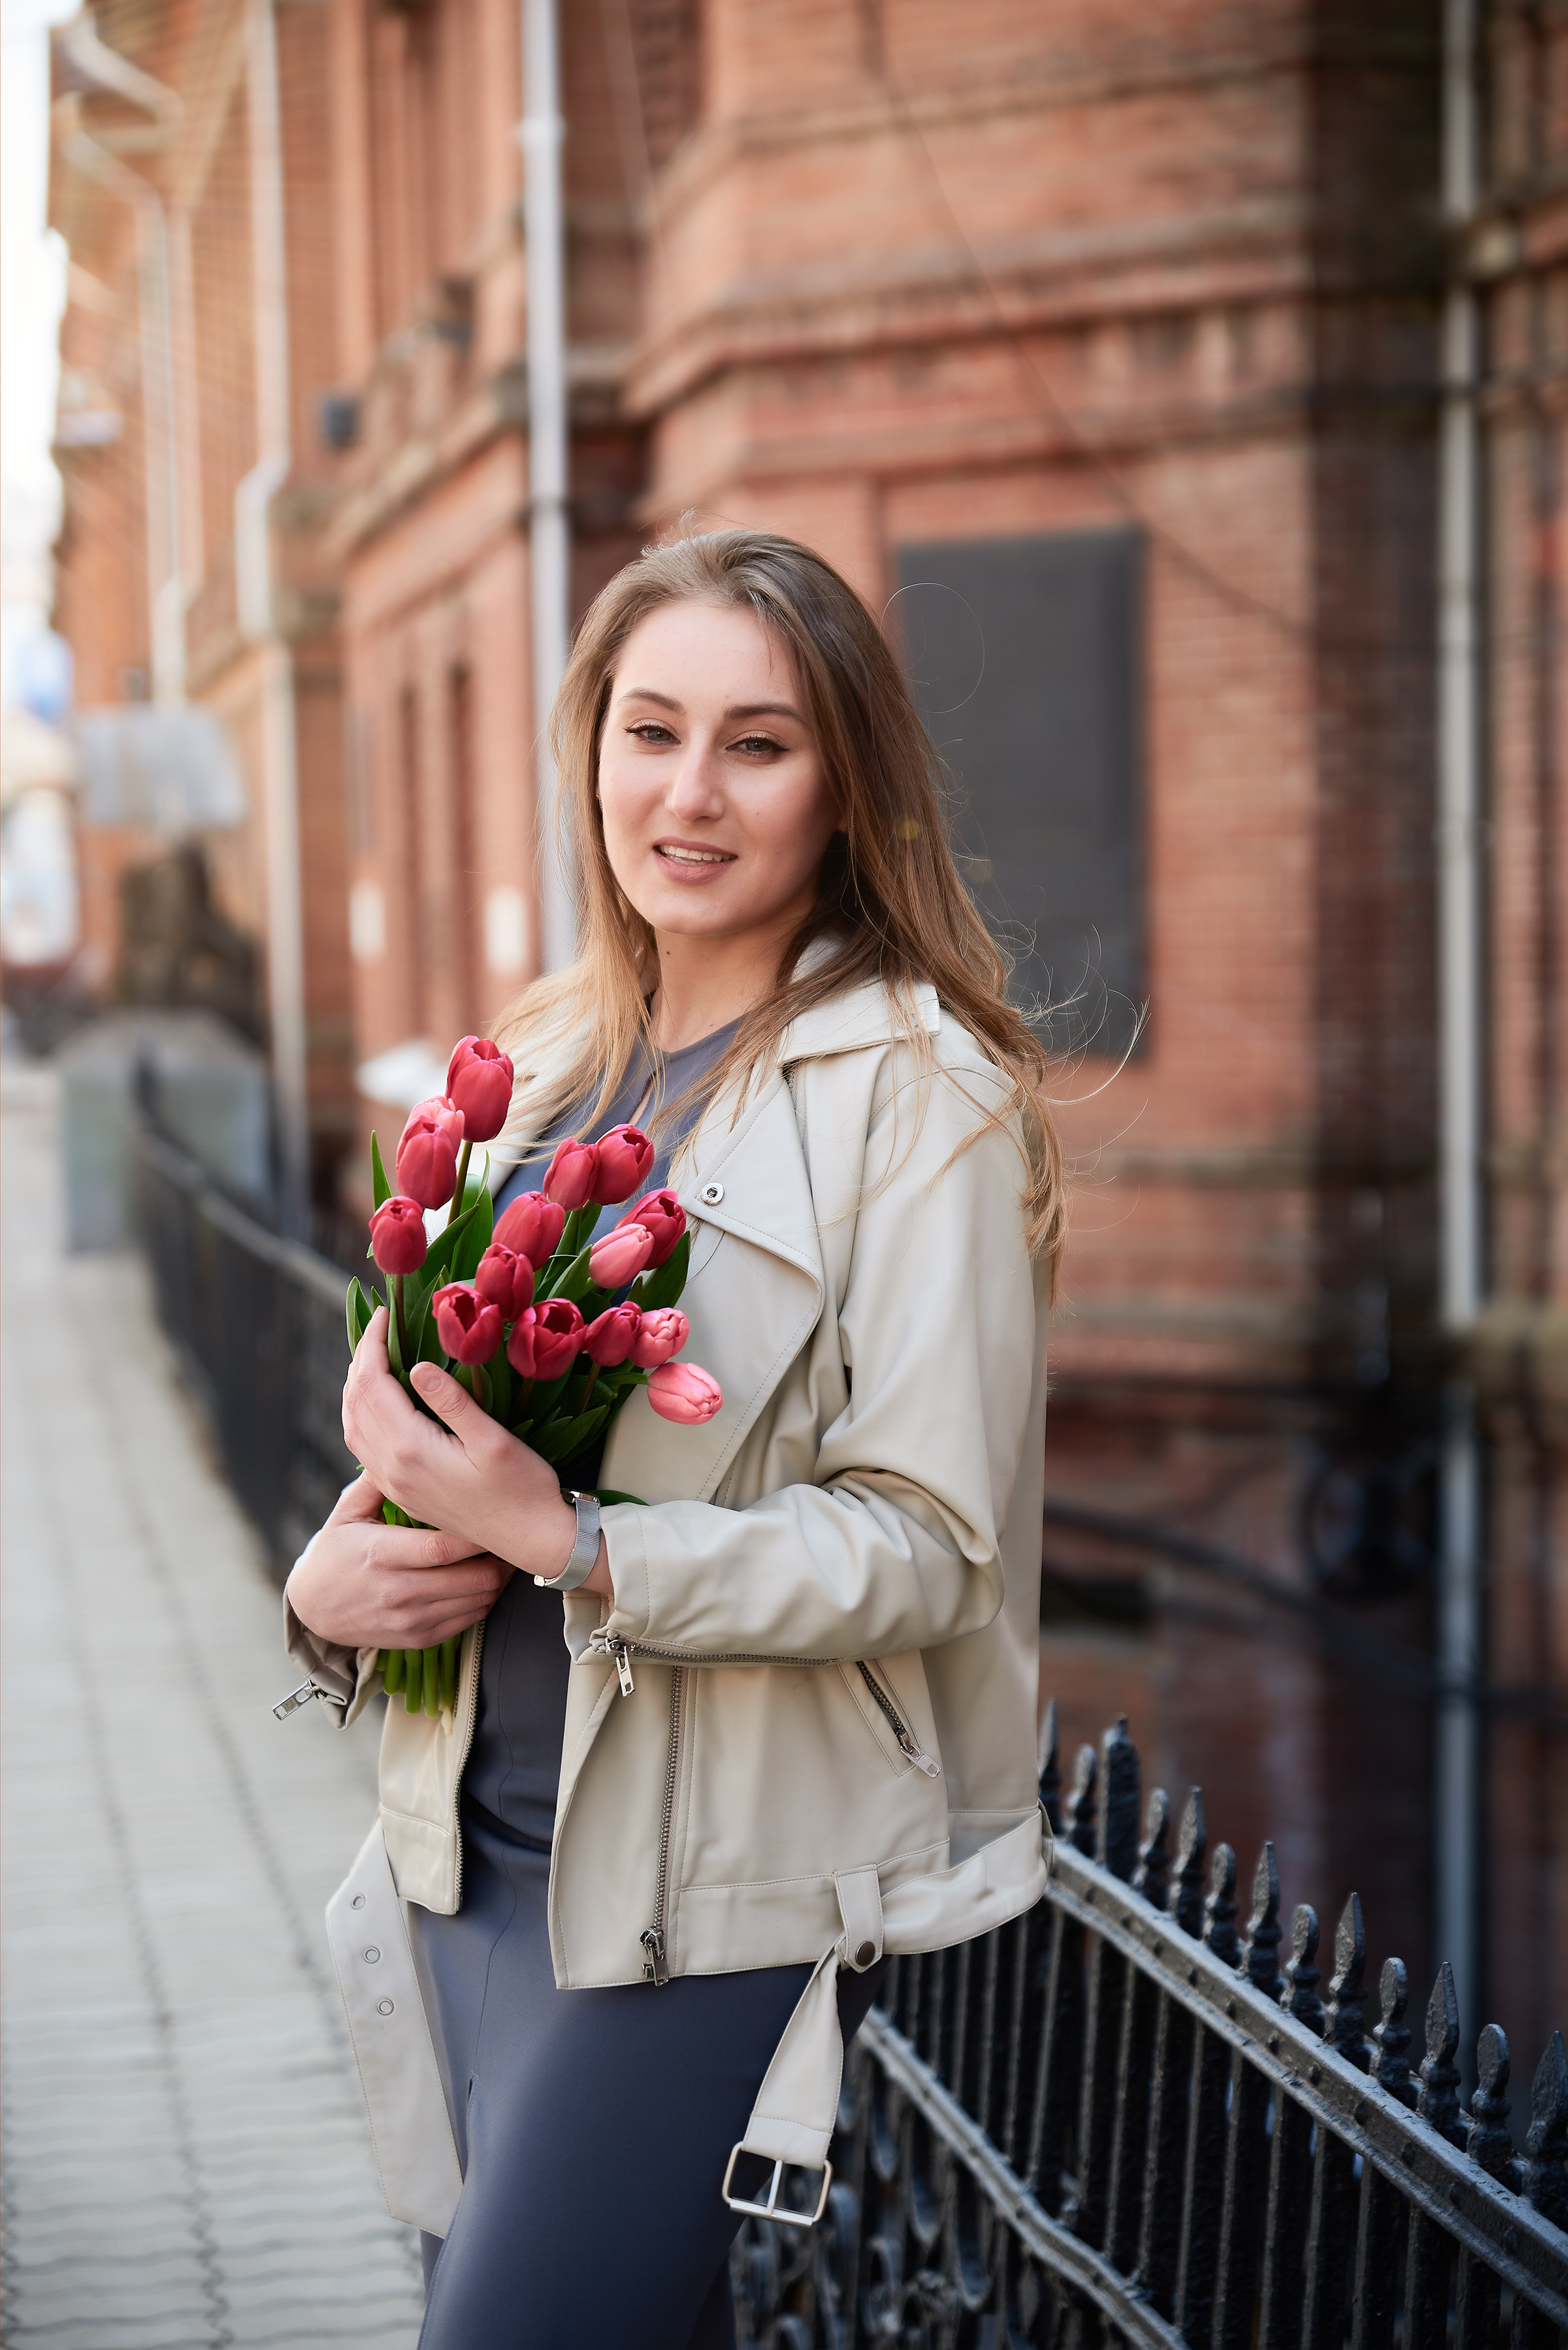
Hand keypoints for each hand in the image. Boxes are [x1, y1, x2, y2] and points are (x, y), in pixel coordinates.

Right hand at [287, 1471, 513, 1647]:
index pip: (444, 1547)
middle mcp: (399, 1591)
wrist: (312, 1609)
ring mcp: (411, 1619)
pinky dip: (485, 1600)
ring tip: (504, 1553)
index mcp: (382, 1554)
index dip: (478, 1533)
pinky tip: (486, 1578)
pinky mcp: (419, 1638)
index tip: (498, 1513)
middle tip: (511, 1533)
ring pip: (477, 1601)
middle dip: (500, 1557)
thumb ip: (376, 1481)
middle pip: (472, 1578)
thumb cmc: (333, 1553)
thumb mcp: (346, 1513)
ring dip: (498, 1579)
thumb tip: (403, 1441)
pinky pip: (468, 1621)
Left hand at [341, 1309, 612, 1596]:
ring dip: (355, 1387)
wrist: (531, 1540)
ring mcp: (393, 1485)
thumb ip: (451, 1401)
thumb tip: (414, 1366)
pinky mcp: (402, 1494)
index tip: (384, 1312)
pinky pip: (363, 1447)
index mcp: (411, 1449)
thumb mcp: (493, 1439)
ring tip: (373, 1357)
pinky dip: (360, 1415)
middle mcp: (392, 1469)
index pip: (372, 1383)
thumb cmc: (523, 1486)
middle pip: (355, 1402)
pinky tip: (378, 1403)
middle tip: (378, 1327)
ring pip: (352, 1426)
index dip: (372, 1342)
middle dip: (360, 1358)